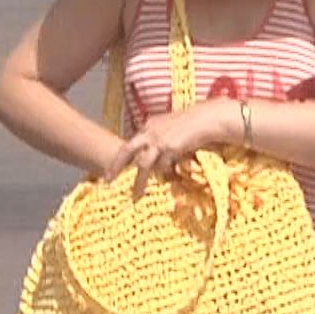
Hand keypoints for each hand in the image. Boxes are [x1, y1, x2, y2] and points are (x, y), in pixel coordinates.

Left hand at [103, 98, 236, 190]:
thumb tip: (156, 156)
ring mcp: (159, 140)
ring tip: (136, 194)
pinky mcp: (170, 148)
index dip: (124, 157)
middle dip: (116, 166)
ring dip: (139, 181)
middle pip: (127, 150)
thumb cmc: (192, 124)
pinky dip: (165, 174)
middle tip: (107, 179)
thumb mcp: (171, 128)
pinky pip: (164, 166)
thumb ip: (160, 138)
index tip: (115, 168)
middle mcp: (150, 131)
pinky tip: (167, 180)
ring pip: (143, 165)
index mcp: (149, 125)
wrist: (207, 119)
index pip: (132, 143)